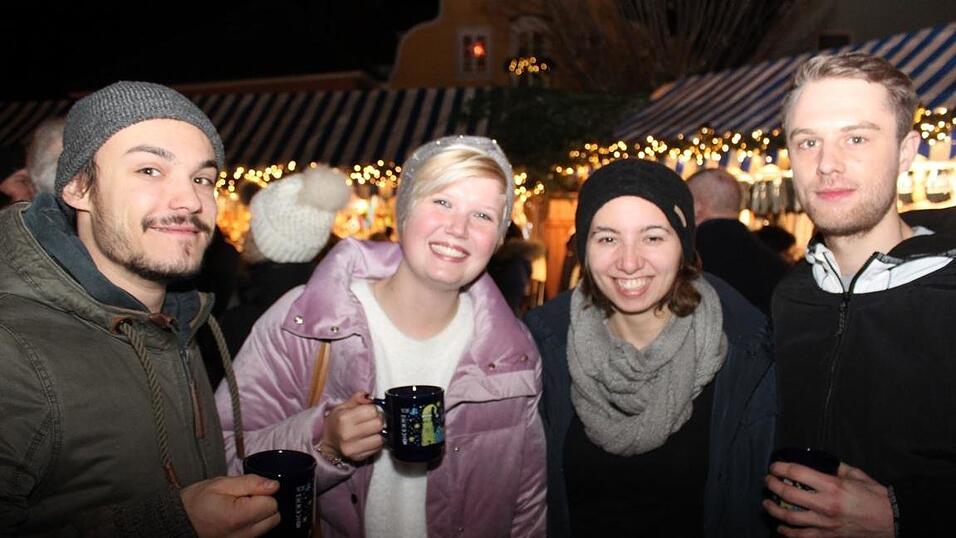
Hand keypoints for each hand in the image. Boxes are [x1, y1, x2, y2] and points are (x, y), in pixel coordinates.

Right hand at [181, 474, 279, 537]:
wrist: (178, 523)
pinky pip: (257, 533)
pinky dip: (252, 525)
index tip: (246, 492)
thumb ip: (251, 483)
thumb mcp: (221, 484)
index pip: (271, 504)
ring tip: (238, 509)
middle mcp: (244, 535)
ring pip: (267, 526)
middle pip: (273, 517)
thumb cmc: (196, 503)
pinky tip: (237, 518)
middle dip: (263, 505)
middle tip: (242, 500)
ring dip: (259, 516)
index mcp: (239, 517)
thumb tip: (274, 485)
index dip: (261, 493)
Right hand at [320, 391, 383, 461]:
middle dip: (378, 420)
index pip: (372, 411)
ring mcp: (353, 448)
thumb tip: (370, 397)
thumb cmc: (337, 422)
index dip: (373, 409)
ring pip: (380, 438)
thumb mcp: (343, 406)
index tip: (369, 411)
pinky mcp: (358, 458)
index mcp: (344, 418)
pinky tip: (368, 439)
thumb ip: (358, 398)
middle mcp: (347, 435)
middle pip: (378, 424)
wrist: (328, 442)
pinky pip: (377, 448)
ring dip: (378, 433)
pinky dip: (376, 443)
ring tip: (371, 430)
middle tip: (371, 420)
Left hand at [763, 462, 893, 536]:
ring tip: (767, 504)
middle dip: (773, 486)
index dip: (781, 468)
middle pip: (788, 494)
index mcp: (832, 486)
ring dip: (774, 510)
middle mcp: (825, 505)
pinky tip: (781, 528)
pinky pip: (803, 537)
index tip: (774, 467)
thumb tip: (821, 462)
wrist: (893, 520)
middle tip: (768, 482)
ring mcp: (826, 524)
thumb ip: (836, 468)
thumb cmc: (875, 496)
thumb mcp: (856, 475)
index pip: (797, 473)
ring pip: (790, 518)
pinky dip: (788, 533)